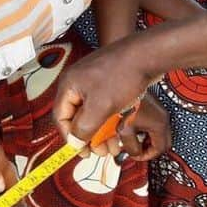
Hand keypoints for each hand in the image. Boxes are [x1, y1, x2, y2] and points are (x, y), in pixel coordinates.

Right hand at [52, 38, 153, 155]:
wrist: (145, 55)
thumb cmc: (121, 77)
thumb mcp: (100, 107)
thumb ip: (84, 127)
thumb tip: (74, 142)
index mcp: (69, 85)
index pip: (61, 116)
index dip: (70, 137)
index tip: (82, 151)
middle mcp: (76, 80)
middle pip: (75, 114)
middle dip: (87, 135)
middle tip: (99, 150)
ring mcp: (91, 79)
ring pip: (90, 110)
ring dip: (99, 129)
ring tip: (112, 143)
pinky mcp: (105, 79)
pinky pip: (101, 103)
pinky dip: (107, 117)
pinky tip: (118, 127)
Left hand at [115, 94, 170, 161]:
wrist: (125, 81)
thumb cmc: (126, 101)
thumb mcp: (125, 130)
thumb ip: (131, 146)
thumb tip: (133, 153)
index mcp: (160, 125)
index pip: (160, 149)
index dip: (147, 155)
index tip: (136, 156)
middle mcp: (162, 117)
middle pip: (161, 142)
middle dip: (148, 148)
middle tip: (137, 149)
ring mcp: (158, 110)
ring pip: (156, 132)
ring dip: (144, 137)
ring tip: (131, 137)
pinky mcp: (152, 105)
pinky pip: (151, 122)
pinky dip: (142, 127)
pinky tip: (131, 125)